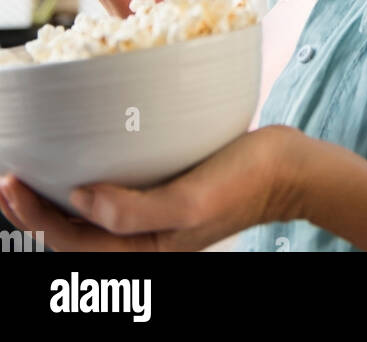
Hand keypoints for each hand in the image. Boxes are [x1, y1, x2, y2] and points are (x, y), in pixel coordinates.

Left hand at [0, 125, 309, 251]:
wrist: (290, 168)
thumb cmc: (245, 180)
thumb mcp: (190, 201)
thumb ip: (134, 210)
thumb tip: (80, 199)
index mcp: (146, 251)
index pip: (71, 244)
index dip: (34, 218)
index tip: (12, 182)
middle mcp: (145, 241)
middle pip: (73, 236)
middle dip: (34, 212)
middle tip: (8, 178)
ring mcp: (154, 219)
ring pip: (89, 220)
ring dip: (55, 201)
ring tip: (30, 174)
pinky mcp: (164, 195)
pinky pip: (113, 200)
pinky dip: (87, 187)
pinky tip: (81, 164)